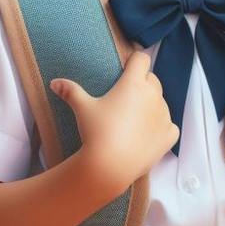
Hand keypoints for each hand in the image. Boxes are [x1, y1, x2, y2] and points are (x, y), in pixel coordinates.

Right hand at [49, 48, 178, 193]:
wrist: (110, 166)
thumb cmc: (96, 132)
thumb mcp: (82, 108)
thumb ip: (70, 91)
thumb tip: (54, 82)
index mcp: (134, 84)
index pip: (142, 59)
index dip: (134, 61)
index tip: (126, 67)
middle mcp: (153, 96)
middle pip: (152, 79)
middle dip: (142, 82)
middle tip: (126, 94)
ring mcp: (164, 116)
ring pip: (161, 102)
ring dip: (152, 104)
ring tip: (134, 117)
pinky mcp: (169, 135)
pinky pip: (170, 125)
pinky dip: (162, 127)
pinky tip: (149, 132)